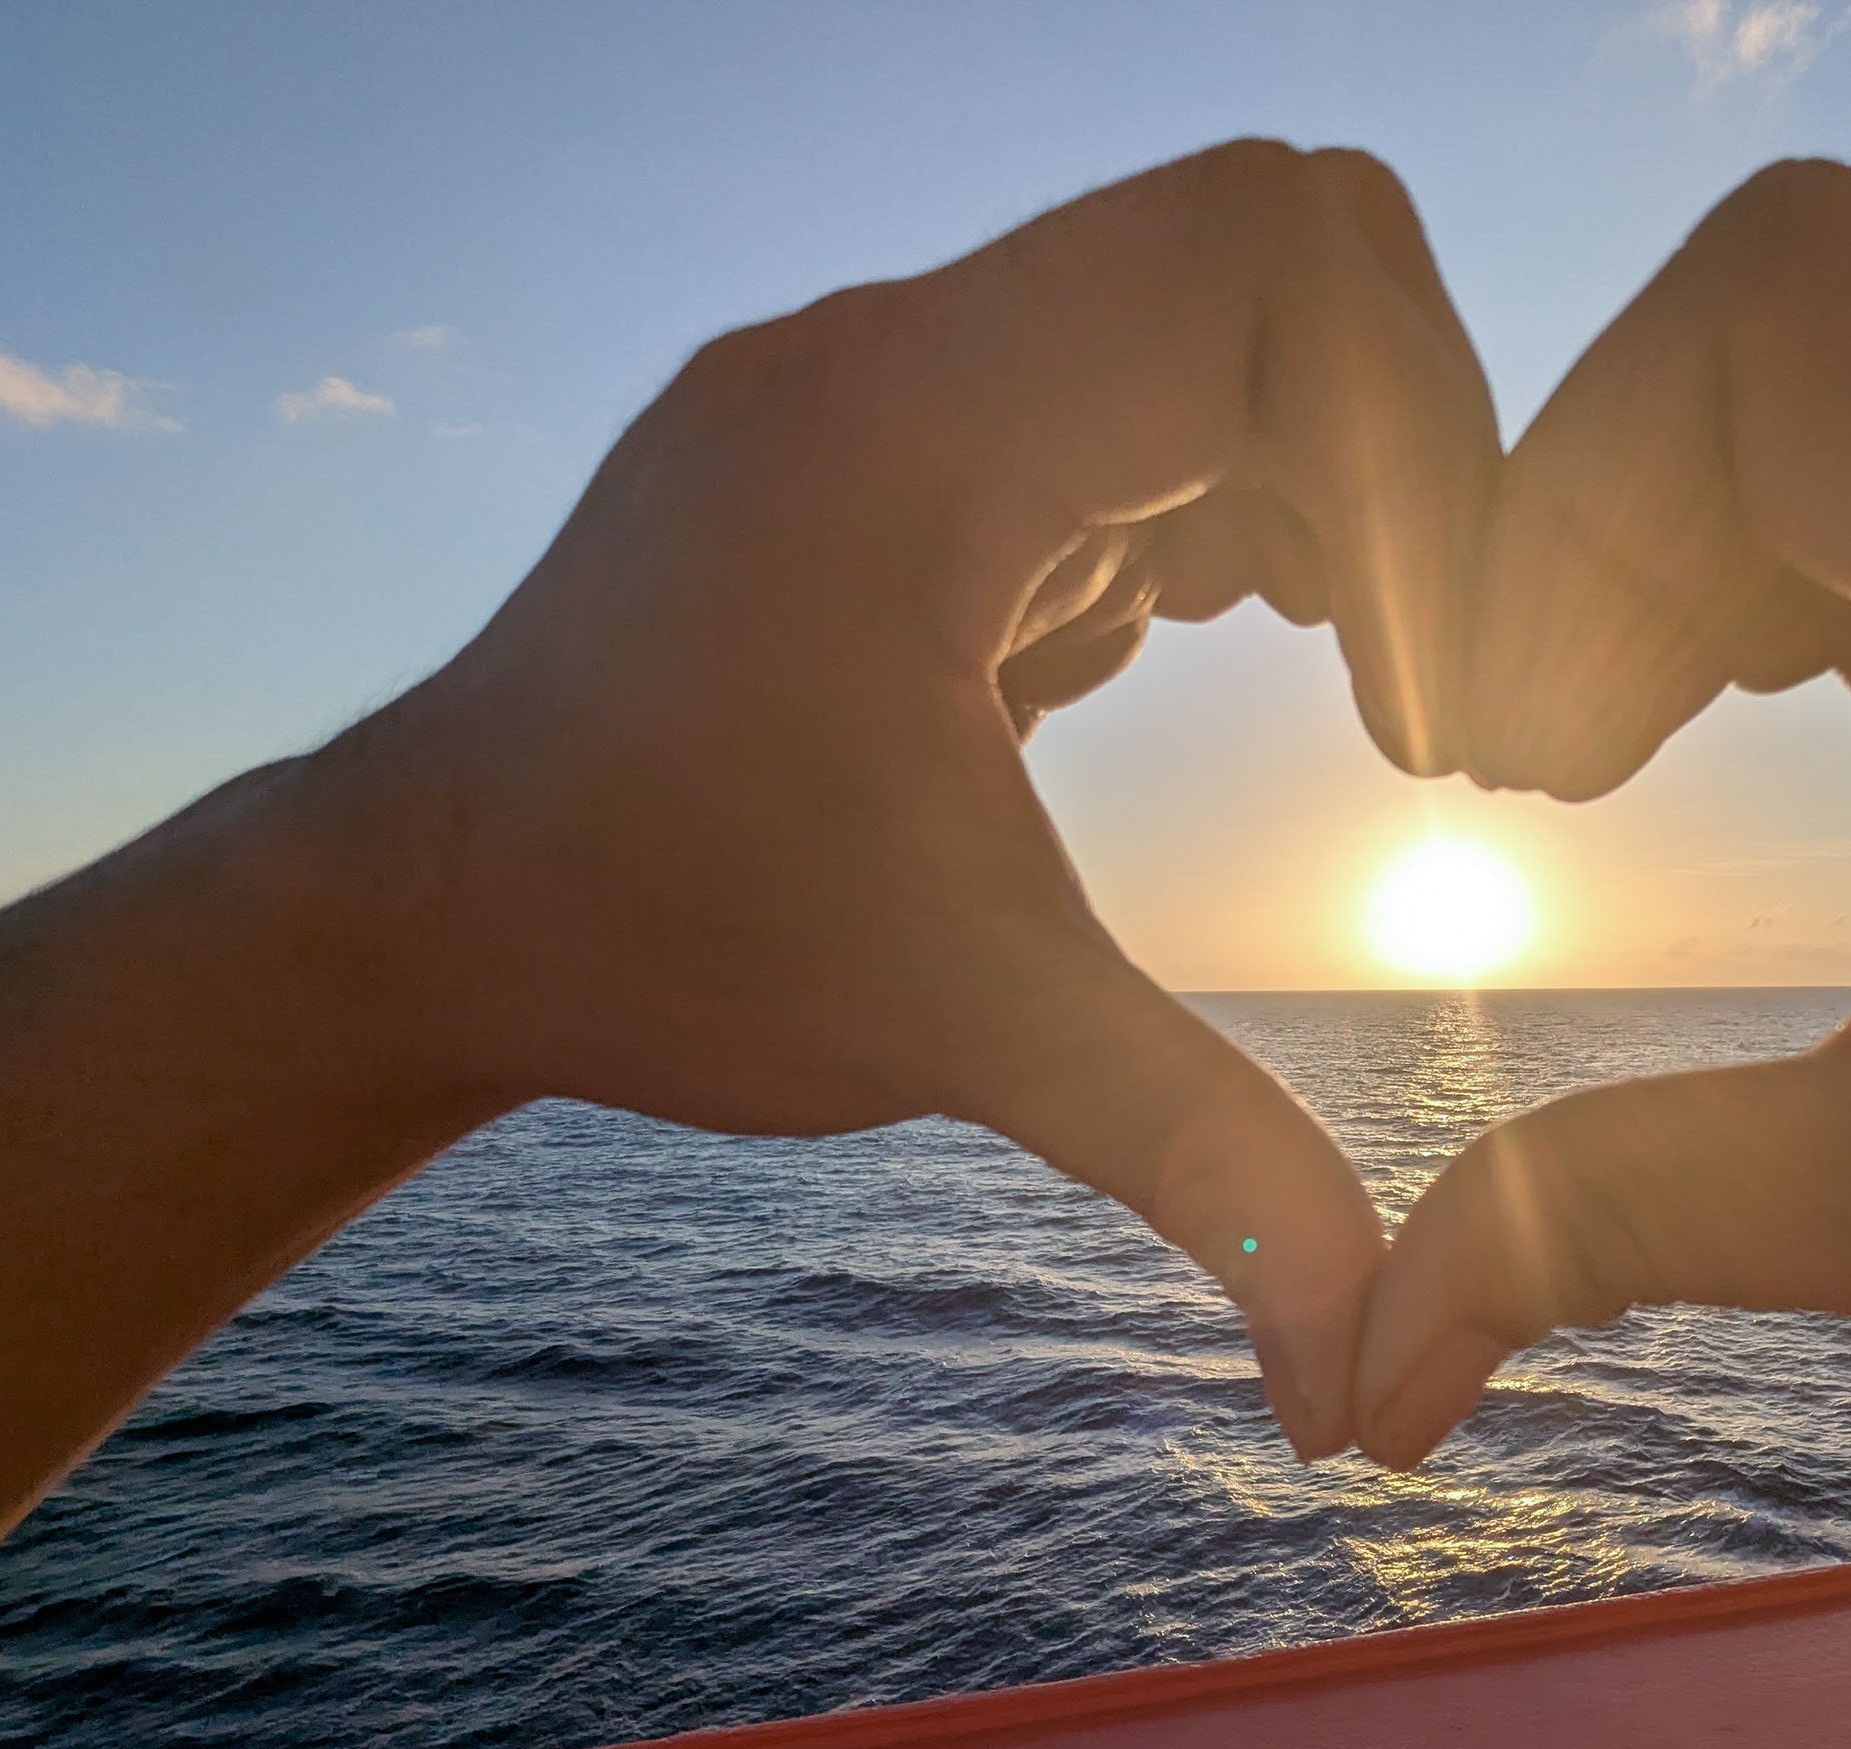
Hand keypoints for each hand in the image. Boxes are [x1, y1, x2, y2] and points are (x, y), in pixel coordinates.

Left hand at [338, 141, 1499, 1456]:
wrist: (423, 903)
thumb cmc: (662, 938)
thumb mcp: (961, 1029)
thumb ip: (1198, 1164)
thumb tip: (1365, 1394)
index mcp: (923, 423)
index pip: (1283, 262)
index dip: (1423, 459)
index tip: (1421, 708)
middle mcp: (902, 352)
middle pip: (1274, 253)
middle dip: (1401, 461)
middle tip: (1427, 684)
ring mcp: (886, 385)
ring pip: (1202, 313)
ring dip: (1317, 485)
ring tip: (1356, 690)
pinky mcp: (885, 444)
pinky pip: (1117, 390)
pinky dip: (1216, 497)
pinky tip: (1204, 641)